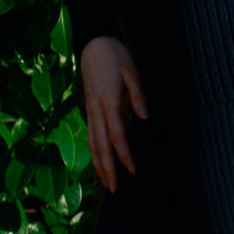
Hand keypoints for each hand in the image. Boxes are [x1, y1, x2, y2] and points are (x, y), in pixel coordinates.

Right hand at [79, 35, 147, 193]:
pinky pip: (90, 135)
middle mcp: (96, 110)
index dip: (123, 154)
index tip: (132, 169)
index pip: (116, 135)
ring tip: (105, 182)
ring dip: (98, 164)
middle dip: (106, 169)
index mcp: (109, 101)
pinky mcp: (88, 108)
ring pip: (91, 143)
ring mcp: (90, 110)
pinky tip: (99, 161)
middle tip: (114, 189)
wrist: (93, 44)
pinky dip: (94, 152)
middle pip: (99, 146)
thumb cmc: (116, 56)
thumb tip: (144, 117)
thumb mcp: (132, 71)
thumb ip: (138, 95)